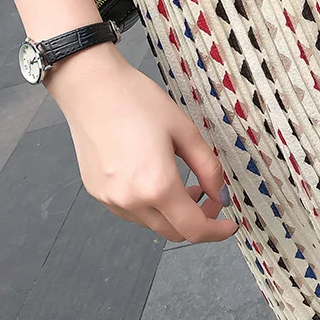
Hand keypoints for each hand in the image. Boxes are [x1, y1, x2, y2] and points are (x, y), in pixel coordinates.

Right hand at [49, 43, 238, 243]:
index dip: (217, 231)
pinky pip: (132, 212)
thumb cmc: (137, 101)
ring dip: (172, 214)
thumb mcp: (185, 131)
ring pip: (153, 224)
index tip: (228, 223)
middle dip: (197, 221)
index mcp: (157, 186)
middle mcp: (131, 201)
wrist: (90, 86)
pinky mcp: (97, 193)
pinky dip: (150, 207)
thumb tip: (220, 195)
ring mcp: (111, 200)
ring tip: (180, 184)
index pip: (194, 230)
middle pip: (174, 233)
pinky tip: (153, 181)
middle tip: (207, 197)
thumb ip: (208, 169)